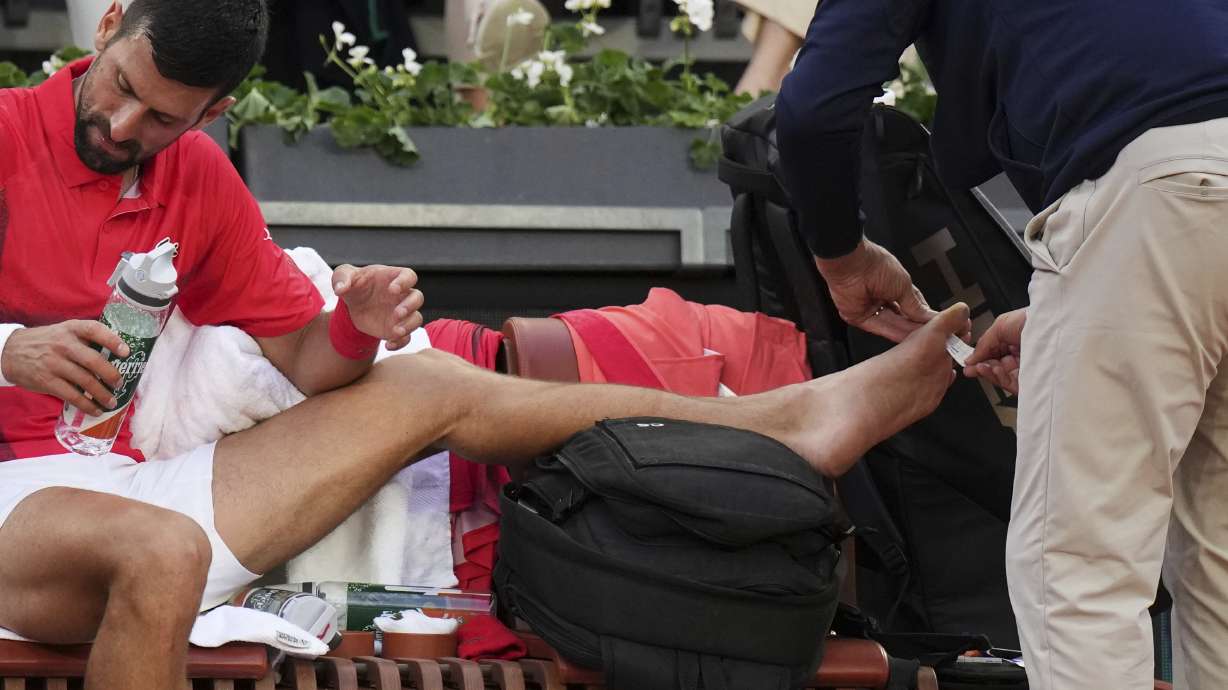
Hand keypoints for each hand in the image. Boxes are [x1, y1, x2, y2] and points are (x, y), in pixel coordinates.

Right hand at [1, 321, 127, 414]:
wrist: (10, 351)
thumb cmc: (46, 342)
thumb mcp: (64, 332)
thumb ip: (85, 340)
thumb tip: (116, 357)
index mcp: (71, 329)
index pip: (94, 330)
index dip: (112, 340)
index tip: (126, 352)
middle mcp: (63, 344)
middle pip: (93, 360)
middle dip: (111, 375)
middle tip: (120, 383)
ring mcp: (54, 363)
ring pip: (85, 381)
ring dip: (102, 394)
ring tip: (112, 402)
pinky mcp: (47, 380)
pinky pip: (71, 395)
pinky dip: (86, 404)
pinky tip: (96, 410)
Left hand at [332, 264, 424, 349]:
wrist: (352, 305)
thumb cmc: (352, 285)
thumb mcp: (342, 276)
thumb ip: (341, 278)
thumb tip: (340, 289)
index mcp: (392, 278)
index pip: (408, 275)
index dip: (405, 281)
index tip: (393, 289)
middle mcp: (401, 295)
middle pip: (417, 298)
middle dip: (410, 306)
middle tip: (397, 313)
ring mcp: (401, 313)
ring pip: (416, 318)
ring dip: (409, 325)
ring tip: (395, 331)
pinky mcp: (396, 328)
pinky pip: (406, 337)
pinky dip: (400, 343)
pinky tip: (388, 345)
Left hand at [815, 239, 940, 342]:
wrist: (852, 263)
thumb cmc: (876, 264)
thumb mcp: (903, 285)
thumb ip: (915, 305)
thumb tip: (928, 316)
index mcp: (893, 285)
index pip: (911, 306)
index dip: (922, 316)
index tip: (935, 326)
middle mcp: (881, 297)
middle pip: (901, 317)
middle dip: (915, 326)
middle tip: (932, 336)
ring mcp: (870, 307)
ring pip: (891, 324)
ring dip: (907, 332)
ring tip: (923, 339)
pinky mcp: (858, 317)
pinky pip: (878, 327)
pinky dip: (893, 333)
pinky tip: (907, 338)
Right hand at [962, 308, 1025, 394]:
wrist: (1053, 326)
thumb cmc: (1033, 320)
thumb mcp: (1001, 325)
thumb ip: (984, 343)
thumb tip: (971, 358)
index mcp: (1015, 342)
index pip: (993, 355)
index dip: (979, 358)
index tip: (967, 362)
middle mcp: (1021, 356)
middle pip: (994, 367)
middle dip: (981, 367)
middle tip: (970, 368)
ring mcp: (1026, 369)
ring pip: (1000, 377)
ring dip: (987, 372)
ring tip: (980, 367)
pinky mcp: (1031, 381)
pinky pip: (1010, 384)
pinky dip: (998, 378)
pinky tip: (993, 369)